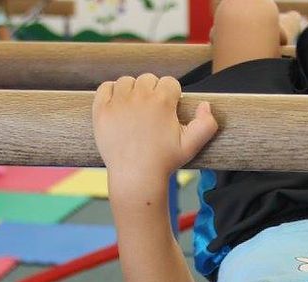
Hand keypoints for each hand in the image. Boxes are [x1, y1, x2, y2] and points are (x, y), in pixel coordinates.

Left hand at [92, 74, 218, 189]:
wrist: (136, 177)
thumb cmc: (164, 162)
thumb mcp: (191, 146)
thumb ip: (206, 124)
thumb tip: (205, 105)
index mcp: (162, 101)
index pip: (170, 82)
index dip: (171, 96)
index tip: (168, 110)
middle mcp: (140, 96)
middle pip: (148, 79)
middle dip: (152, 92)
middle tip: (152, 113)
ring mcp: (118, 102)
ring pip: (127, 81)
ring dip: (132, 91)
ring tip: (135, 110)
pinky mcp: (101, 110)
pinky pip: (105, 88)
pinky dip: (110, 92)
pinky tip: (118, 105)